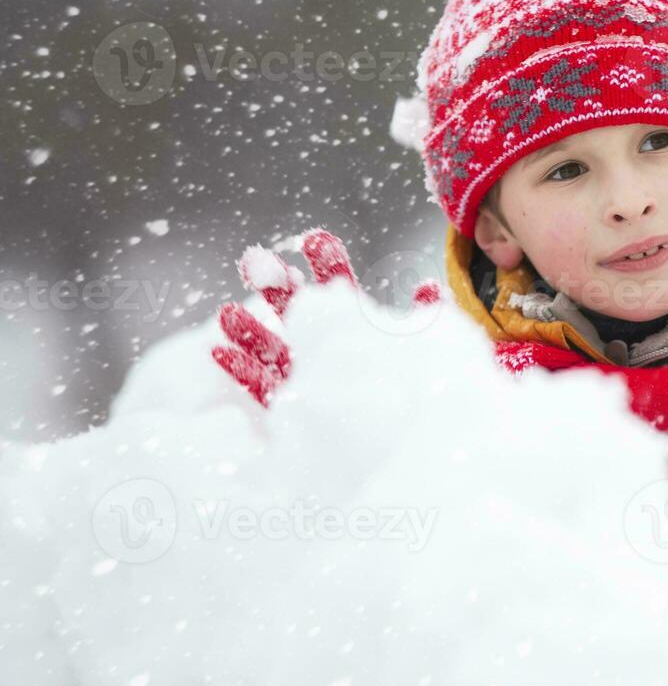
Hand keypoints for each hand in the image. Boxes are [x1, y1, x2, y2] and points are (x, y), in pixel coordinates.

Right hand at [211, 229, 442, 406]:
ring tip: (226, 314)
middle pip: (300, 313)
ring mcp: (309, 378)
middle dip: (280, 288)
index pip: (343, 290)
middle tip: (258, 262)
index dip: (329, 265)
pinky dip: (243, 372)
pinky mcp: (294, 410)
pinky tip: (219, 353)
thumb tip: (430, 290)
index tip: (315, 240)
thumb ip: (424, 323)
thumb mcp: (430, 355)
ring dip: (251, 331)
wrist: (415, 445)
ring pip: (274, 349)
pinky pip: (263, 390)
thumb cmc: (424, 394)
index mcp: (361, 329)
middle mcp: (330, 350)